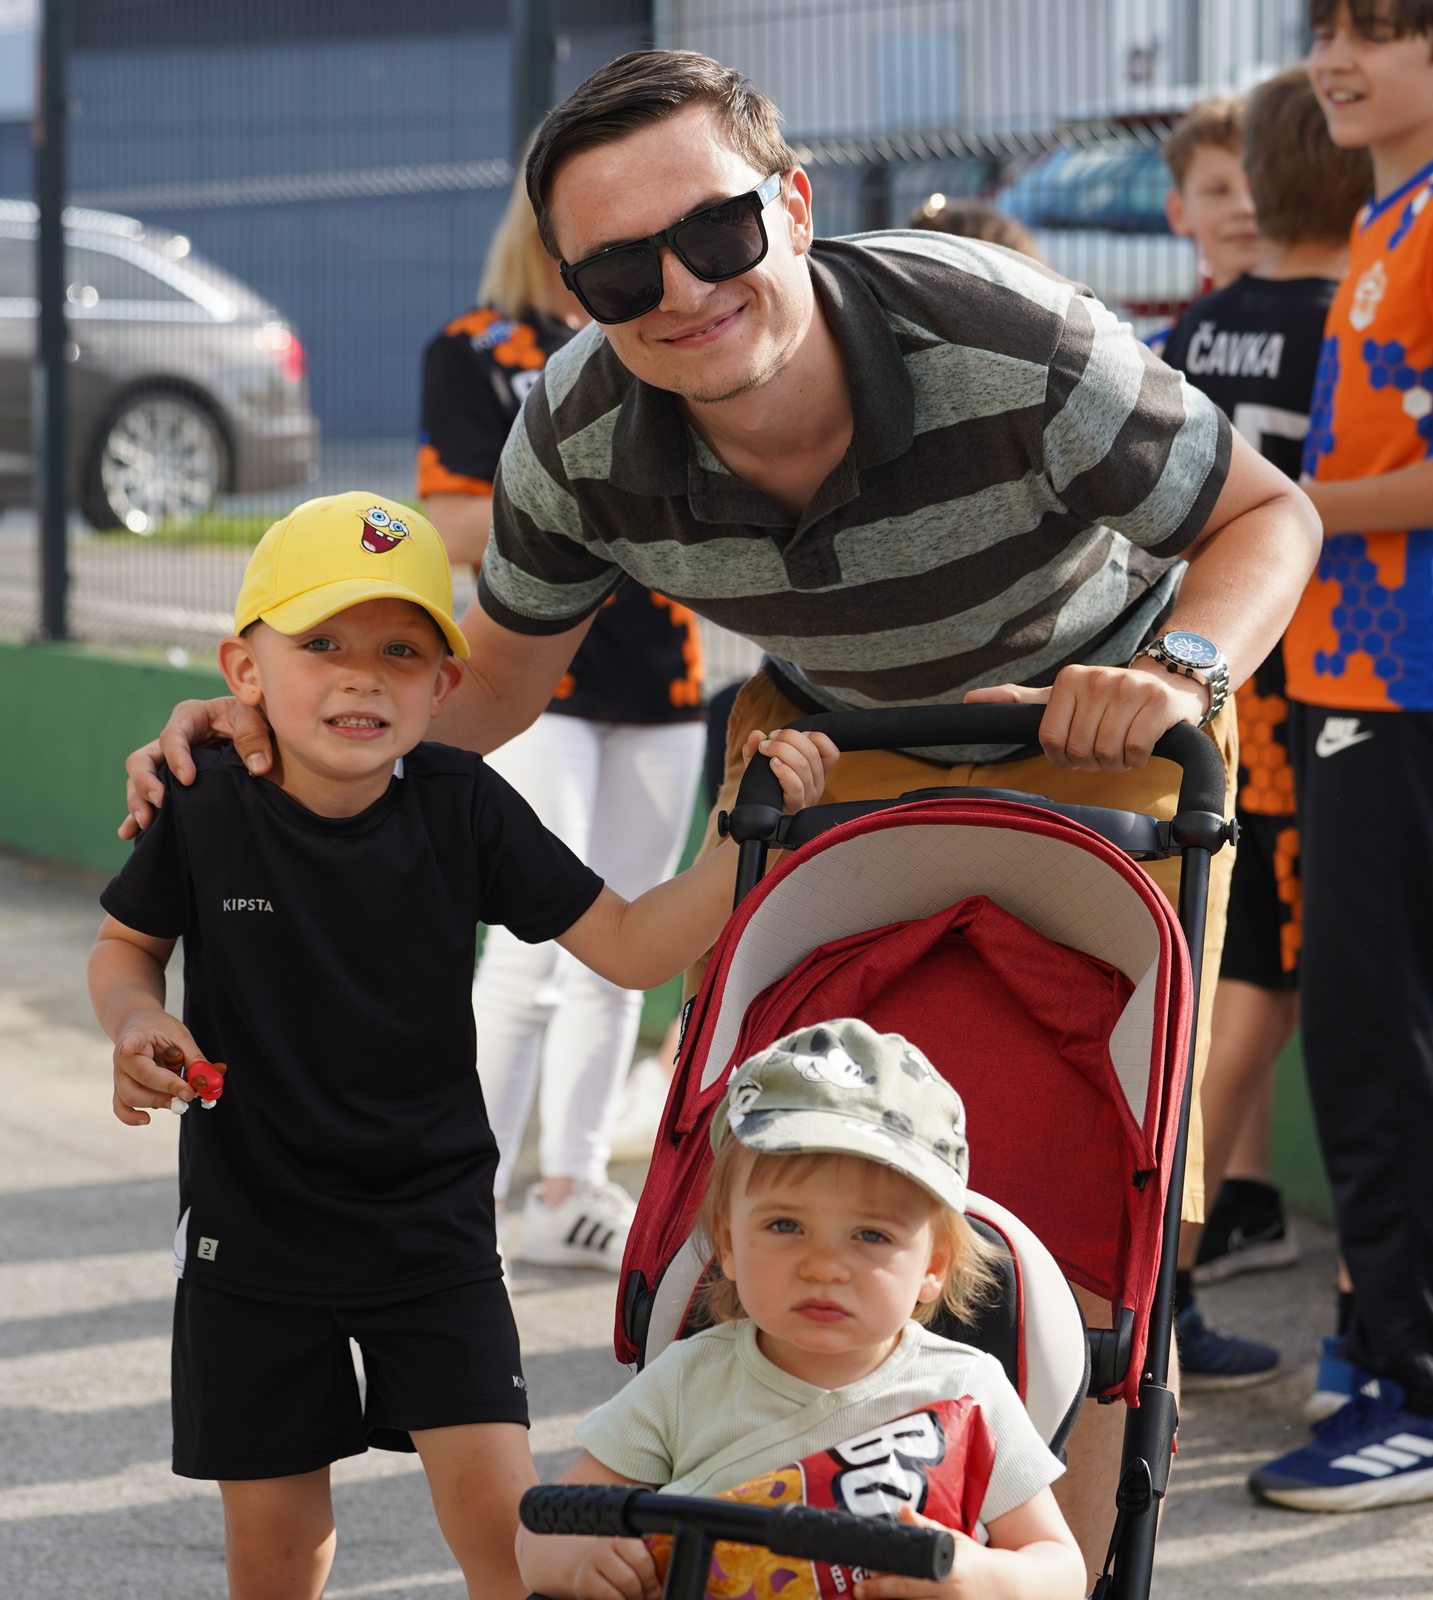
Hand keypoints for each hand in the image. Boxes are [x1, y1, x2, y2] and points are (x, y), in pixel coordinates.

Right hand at [111, 1010, 201, 1124]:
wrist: (138, 1025)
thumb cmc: (159, 1029)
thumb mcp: (180, 1035)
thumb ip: (195, 1059)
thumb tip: (212, 1083)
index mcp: (133, 1037)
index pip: (131, 1044)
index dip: (130, 1047)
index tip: (128, 1048)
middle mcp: (121, 1059)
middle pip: (136, 1081)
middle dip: (166, 1090)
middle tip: (190, 1093)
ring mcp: (119, 1076)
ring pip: (130, 1097)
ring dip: (159, 1102)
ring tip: (182, 1097)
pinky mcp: (121, 1088)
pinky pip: (121, 1107)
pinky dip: (131, 1117)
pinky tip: (146, 1119)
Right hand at [120, 695, 273, 838]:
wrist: (268, 734)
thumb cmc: (260, 715)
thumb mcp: (258, 714)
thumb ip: (255, 734)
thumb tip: (257, 767)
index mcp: (191, 717)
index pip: (172, 736)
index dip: (176, 757)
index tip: (188, 780)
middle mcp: (173, 741)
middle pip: (143, 760)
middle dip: (145, 782)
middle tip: (159, 802)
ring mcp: (170, 764)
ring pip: (140, 782)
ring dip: (138, 802)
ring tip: (145, 823)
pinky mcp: (175, 784)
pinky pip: (150, 799)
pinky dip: (138, 815)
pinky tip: (131, 832)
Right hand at [573, 1535, 661, 1599]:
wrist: (590, 1569)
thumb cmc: (621, 1564)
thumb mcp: (634, 1557)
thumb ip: (649, 1564)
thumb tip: (667, 1580)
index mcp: (626, 1535)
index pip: (642, 1558)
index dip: (652, 1580)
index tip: (656, 1590)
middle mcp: (607, 1544)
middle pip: (630, 1578)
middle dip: (642, 1594)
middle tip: (647, 1597)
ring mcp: (593, 1561)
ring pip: (619, 1588)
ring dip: (633, 1599)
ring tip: (636, 1599)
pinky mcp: (584, 1580)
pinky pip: (607, 1597)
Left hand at [742, 727, 839, 811]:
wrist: (758, 822)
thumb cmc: (764, 792)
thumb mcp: (760, 767)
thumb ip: (756, 750)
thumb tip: (756, 735)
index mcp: (816, 773)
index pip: (830, 751)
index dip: (812, 737)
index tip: (788, 736)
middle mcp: (817, 784)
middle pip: (812, 752)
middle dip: (788, 738)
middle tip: (768, 740)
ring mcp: (808, 797)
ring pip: (804, 765)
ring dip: (781, 750)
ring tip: (764, 749)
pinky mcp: (796, 807)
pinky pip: (796, 785)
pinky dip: (783, 770)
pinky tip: (772, 764)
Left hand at [852, 1505, 977, 1597]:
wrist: (1009, 1587)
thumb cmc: (976, 1561)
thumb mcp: (954, 1541)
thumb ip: (926, 1529)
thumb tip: (902, 1510)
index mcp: (947, 1567)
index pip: (911, 1571)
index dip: (888, 1574)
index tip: (867, 1572)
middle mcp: (949, 1590)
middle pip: (909, 1591)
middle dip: (881, 1590)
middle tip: (859, 1590)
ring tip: (872, 1597)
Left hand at [964, 662, 1207, 771]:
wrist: (1164, 686)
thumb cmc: (1105, 701)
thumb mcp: (1059, 697)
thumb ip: (1017, 701)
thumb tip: (969, 700)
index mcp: (1068, 679)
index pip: (1051, 741)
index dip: (1063, 757)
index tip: (1075, 749)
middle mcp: (1097, 678)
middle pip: (1079, 750)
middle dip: (1091, 761)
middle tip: (1103, 748)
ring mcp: (1129, 687)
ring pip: (1107, 753)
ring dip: (1115, 763)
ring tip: (1121, 748)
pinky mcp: (1158, 702)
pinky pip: (1135, 751)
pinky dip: (1136, 760)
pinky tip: (1140, 747)